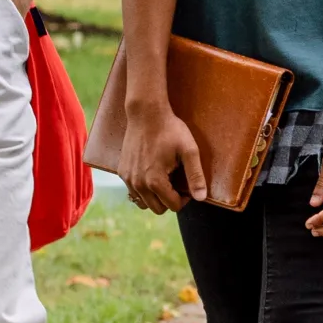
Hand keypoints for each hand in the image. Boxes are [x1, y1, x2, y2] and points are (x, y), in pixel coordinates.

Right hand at [113, 88, 209, 214]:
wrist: (146, 113)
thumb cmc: (170, 129)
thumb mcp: (189, 150)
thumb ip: (195, 176)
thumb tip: (201, 198)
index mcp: (155, 181)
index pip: (173, 206)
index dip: (185, 199)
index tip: (188, 186)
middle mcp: (138, 184)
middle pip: (158, 209)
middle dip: (170, 201)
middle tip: (177, 184)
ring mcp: (128, 178)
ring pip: (143, 203)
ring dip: (155, 198)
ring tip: (165, 181)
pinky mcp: (122, 172)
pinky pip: (133, 192)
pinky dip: (143, 190)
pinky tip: (152, 175)